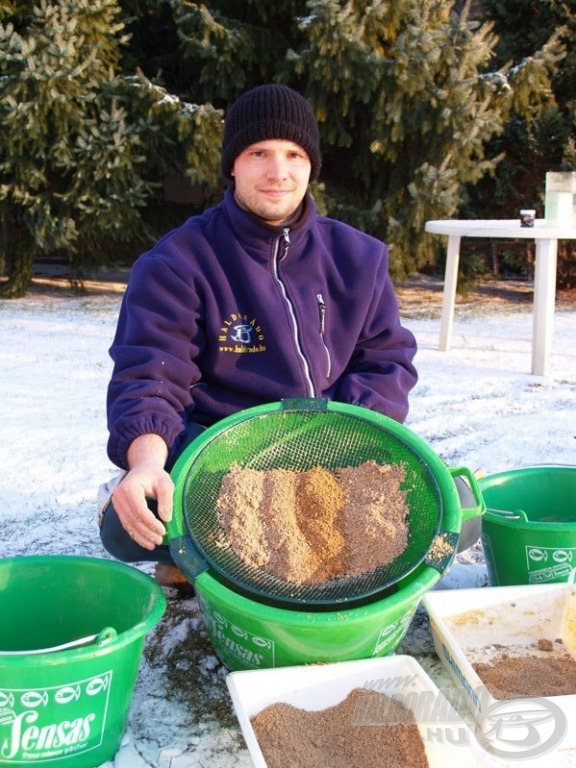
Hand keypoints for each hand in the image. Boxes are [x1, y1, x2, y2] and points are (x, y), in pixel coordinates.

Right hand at [112, 434, 172, 549]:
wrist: (143, 469)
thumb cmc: (155, 475)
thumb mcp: (165, 483)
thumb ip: (166, 499)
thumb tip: (166, 518)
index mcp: (129, 488)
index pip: (140, 510)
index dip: (151, 523)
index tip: (163, 530)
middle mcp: (119, 496)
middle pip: (133, 520)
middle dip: (147, 532)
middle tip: (160, 540)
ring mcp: (116, 503)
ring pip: (128, 524)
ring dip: (141, 537)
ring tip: (153, 544)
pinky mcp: (118, 509)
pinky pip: (126, 524)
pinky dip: (135, 534)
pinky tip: (145, 541)